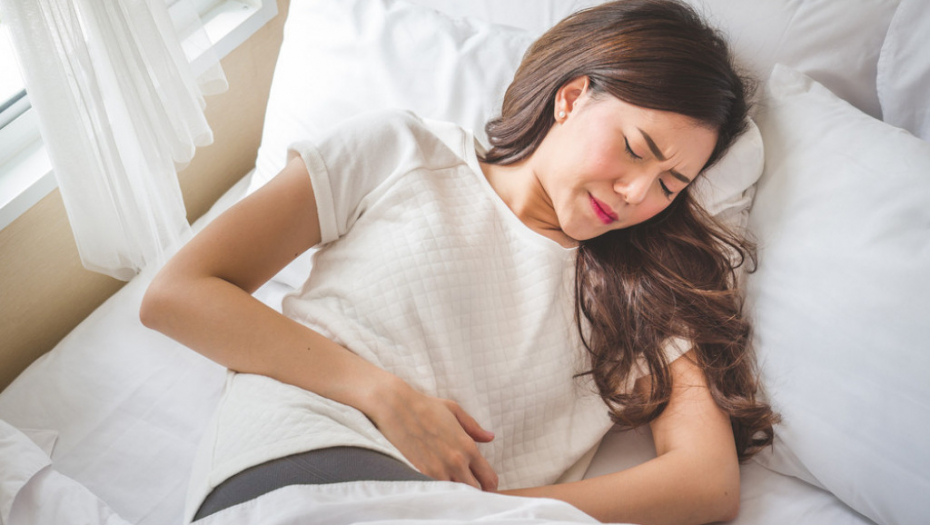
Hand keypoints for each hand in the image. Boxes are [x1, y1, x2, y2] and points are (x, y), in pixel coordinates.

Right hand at [366, 379, 498, 491]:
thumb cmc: (425, 406)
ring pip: (456, 494)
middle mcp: (456, 462)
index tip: (486, 486)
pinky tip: (437, 489)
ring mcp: (438, 470)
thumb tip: (490, 437)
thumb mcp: (453, 410)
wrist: (396, 407)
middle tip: (469, 490)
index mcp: (467, 447)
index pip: (489, 478)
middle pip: (475, 491)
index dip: (490, 485)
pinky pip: (436, 492)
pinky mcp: (420, 474)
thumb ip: (473, 427)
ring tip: (452, 490)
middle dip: (475, 492)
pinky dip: (439, 493)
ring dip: (456, 493)